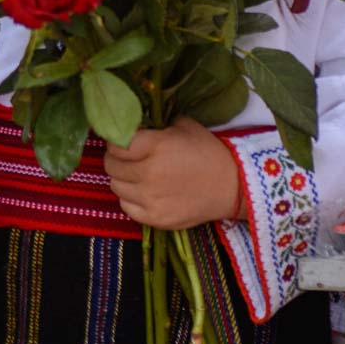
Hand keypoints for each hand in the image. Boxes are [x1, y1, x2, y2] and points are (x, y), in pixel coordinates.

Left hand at [102, 118, 241, 230]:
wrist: (233, 187)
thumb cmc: (208, 152)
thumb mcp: (183, 126)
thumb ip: (155, 125)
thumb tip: (131, 125)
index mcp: (155, 146)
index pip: (114, 144)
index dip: (115, 141)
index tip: (122, 142)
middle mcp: (149, 173)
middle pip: (111, 166)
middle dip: (116, 159)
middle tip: (128, 158)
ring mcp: (150, 198)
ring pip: (116, 186)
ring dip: (123, 179)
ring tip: (138, 175)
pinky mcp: (155, 218)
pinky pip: (126, 207)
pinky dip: (131, 199)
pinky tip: (145, 192)